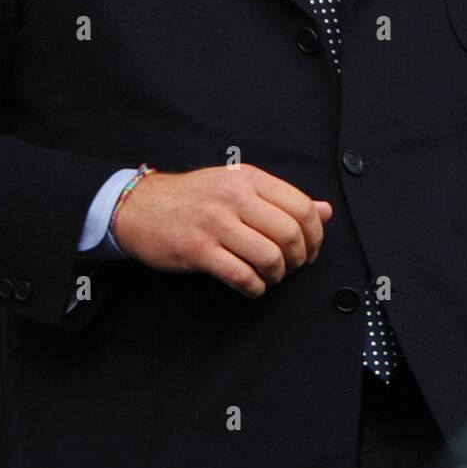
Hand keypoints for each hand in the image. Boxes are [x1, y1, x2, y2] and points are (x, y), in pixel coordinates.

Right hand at [111, 164, 332, 297]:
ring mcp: (215, 223)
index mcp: (248, 178)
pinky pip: (242, 276)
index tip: (310, 250)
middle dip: (298, 259)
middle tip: (290, 267)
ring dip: (276, 276)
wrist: (140, 207)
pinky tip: (251, 286)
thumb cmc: (192, 198)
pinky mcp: (198, 250)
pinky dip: (254, 288)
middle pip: (290, 234)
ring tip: (269, 276)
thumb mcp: (237, 186)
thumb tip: (325, 211)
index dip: (315, 235)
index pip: (301, 206)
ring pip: (269, 257)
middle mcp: (234, 197)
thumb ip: (281, 198)